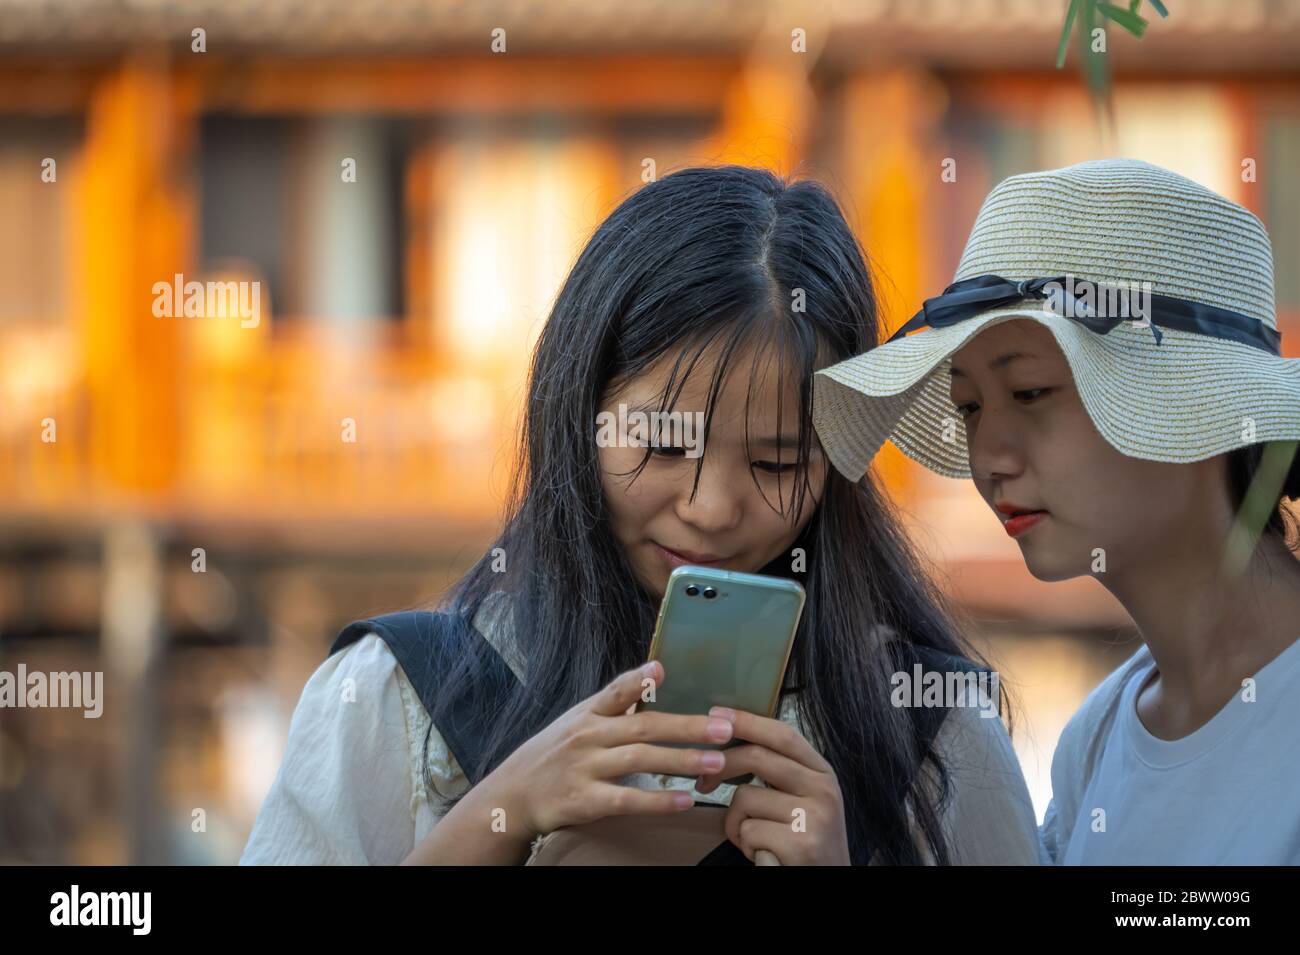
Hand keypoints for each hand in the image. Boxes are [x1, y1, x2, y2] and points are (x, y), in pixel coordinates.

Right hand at [488, 661, 737, 838]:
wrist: (511, 796)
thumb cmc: (553, 755)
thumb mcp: (577, 722)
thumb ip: (613, 706)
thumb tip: (652, 679)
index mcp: (587, 714)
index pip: (614, 692)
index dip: (637, 680)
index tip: (662, 668)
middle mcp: (587, 736)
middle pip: (642, 728)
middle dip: (686, 727)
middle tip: (724, 728)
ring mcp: (585, 768)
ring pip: (639, 760)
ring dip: (681, 760)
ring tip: (716, 761)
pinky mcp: (584, 801)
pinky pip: (626, 800)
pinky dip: (658, 801)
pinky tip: (685, 799)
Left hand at [695, 707, 850, 865]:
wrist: (828, 881)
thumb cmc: (804, 840)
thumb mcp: (803, 798)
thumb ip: (779, 771)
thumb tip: (731, 738)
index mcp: (822, 772)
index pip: (782, 734)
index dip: (747, 721)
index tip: (716, 713)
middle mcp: (823, 789)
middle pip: (757, 757)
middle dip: (720, 766)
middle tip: (704, 782)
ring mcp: (814, 816)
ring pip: (745, 798)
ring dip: (736, 822)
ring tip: (754, 838)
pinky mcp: (800, 843)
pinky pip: (747, 830)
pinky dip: (744, 844)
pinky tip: (762, 853)